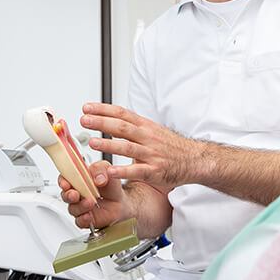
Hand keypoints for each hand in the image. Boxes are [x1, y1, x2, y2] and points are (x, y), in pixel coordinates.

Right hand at [59, 160, 123, 229]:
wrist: (120, 202)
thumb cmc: (110, 185)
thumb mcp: (106, 170)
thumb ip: (100, 169)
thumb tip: (98, 178)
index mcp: (78, 179)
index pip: (64, 179)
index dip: (63, 181)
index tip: (66, 184)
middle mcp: (76, 193)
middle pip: (65, 195)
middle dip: (68, 195)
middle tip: (75, 195)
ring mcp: (80, 207)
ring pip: (72, 208)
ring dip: (80, 206)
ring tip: (90, 202)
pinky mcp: (85, 219)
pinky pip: (80, 221)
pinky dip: (83, 219)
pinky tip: (89, 215)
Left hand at [79, 103, 203, 192]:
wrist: (195, 160)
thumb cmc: (171, 146)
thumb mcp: (152, 131)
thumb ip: (131, 127)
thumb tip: (108, 119)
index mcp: (145, 126)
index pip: (122, 113)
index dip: (103, 109)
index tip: (87, 107)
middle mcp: (147, 138)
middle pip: (122, 127)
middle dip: (101, 123)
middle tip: (84, 120)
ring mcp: (151, 154)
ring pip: (127, 147)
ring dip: (109, 145)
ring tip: (92, 142)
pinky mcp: (154, 171)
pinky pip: (137, 171)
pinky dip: (123, 171)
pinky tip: (110, 171)